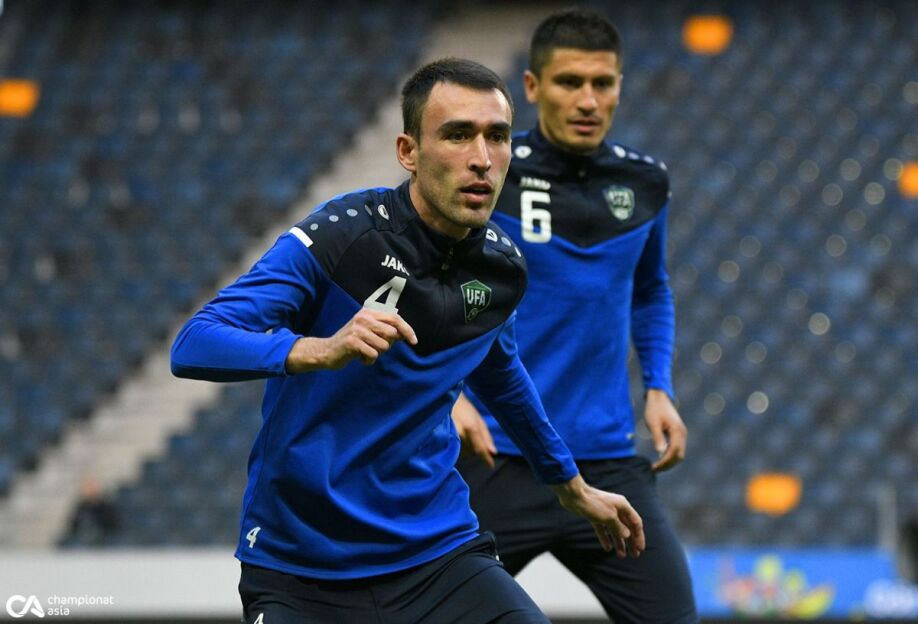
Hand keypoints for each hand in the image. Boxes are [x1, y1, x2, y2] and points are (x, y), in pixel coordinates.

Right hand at [285, 307, 416, 371]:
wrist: (327, 351)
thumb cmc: (352, 342)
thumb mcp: (368, 331)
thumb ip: (385, 330)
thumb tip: (406, 334)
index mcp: (368, 312)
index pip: (395, 318)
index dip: (407, 330)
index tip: (414, 341)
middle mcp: (363, 317)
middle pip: (392, 333)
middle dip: (388, 345)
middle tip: (375, 347)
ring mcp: (357, 329)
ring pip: (384, 345)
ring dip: (377, 353)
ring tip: (365, 352)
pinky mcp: (353, 341)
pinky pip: (373, 354)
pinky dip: (369, 360)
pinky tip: (359, 358)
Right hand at [451, 393, 496, 467]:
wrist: (446, 400)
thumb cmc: (465, 409)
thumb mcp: (479, 420)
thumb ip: (486, 437)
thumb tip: (493, 453)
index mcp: (470, 428)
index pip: (480, 448)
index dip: (486, 459)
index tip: (491, 466)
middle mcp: (459, 434)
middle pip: (471, 453)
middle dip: (475, 450)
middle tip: (472, 438)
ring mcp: (449, 437)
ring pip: (462, 453)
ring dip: (465, 450)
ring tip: (463, 437)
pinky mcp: (441, 439)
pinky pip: (453, 451)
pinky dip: (457, 449)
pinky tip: (456, 441)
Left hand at [550, 475, 643, 557]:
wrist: (574, 495)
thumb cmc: (593, 503)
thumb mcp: (609, 517)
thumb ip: (619, 527)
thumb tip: (627, 535)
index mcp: (623, 506)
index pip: (635, 523)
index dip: (639, 536)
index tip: (640, 549)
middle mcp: (616, 508)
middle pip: (627, 527)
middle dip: (631, 542)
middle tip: (634, 555)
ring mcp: (605, 512)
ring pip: (615, 530)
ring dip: (619, 542)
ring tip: (621, 555)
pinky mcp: (595, 516)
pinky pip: (603, 529)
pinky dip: (605, 538)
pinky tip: (607, 548)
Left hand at [645, 389, 686, 471]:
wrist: (658, 397)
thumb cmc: (654, 409)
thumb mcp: (653, 423)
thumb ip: (657, 437)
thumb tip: (660, 453)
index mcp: (678, 431)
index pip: (674, 452)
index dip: (665, 462)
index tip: (654, 467)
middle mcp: (682, 434)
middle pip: (679, 456)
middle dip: (668, 464)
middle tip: (654, 469)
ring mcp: (681, 434)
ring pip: (679, 454)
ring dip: (669, 462)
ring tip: (656, 467)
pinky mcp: (677, 434)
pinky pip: (676, 449)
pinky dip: (670, 456)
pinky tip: (660, 459)